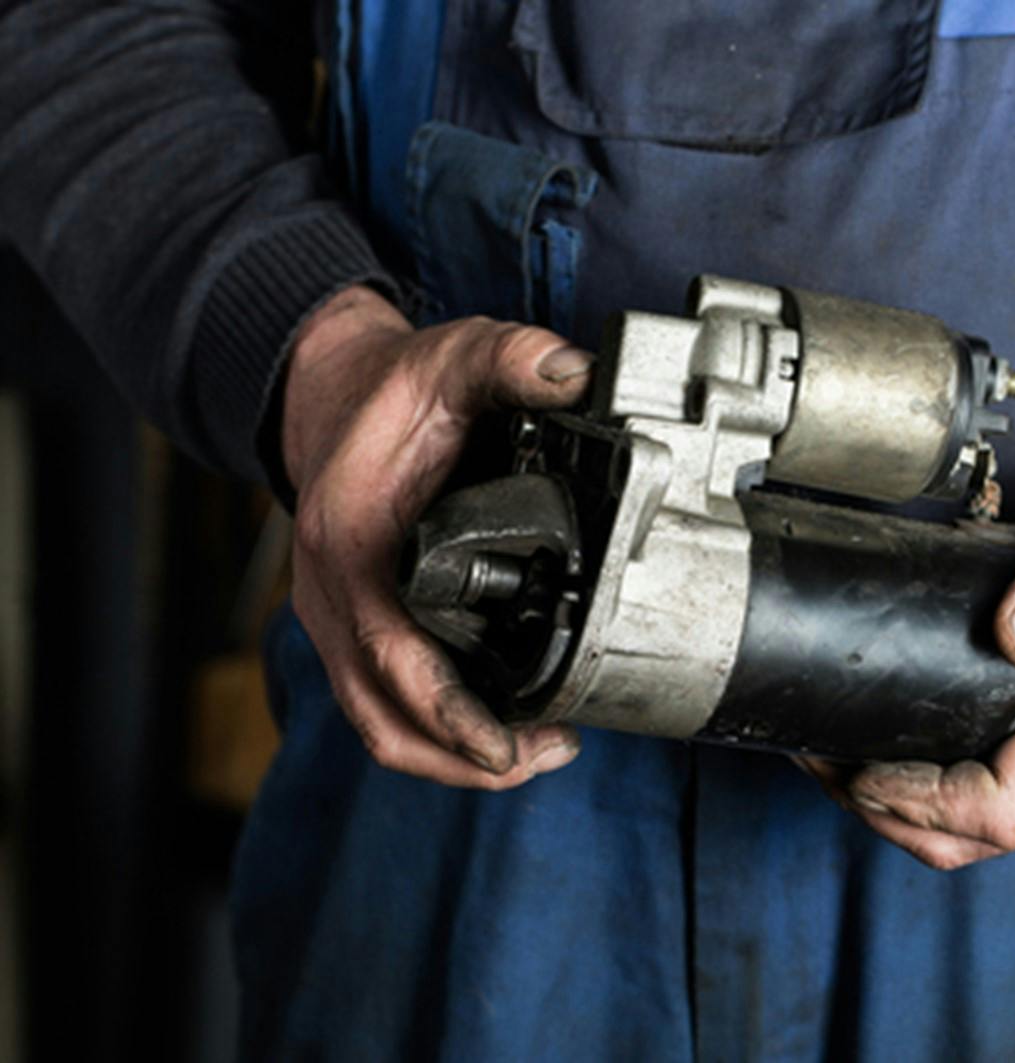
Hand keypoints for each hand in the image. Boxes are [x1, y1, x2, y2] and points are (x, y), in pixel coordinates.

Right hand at [281, 285, 593, 787]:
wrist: (328, 394)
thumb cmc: (389, 391)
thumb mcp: (452, 359)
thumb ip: (511, 360)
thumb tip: (574, 375)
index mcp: (351, 544)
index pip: (391, 657)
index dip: (450, 715)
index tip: (510, 745)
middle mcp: (331, 596)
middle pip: (385, 718)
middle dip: (464, 757)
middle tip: (549, 753)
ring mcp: (336, 619)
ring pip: (380, 724)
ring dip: (451, 756)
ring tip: (535, 753)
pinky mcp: (353, 627)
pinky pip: (384, 702)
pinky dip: (437, 731)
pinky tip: (499, 724)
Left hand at [802, 468, 1014, 868]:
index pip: (1007, 810)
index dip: (925, 802)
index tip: (866, 765)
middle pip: (980, 838)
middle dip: (888, 812)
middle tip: (821, 761)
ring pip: (978, 839)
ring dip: (898, 815)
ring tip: (833, 764)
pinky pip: (988, 816)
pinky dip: (925, 804)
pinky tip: (879, 764)